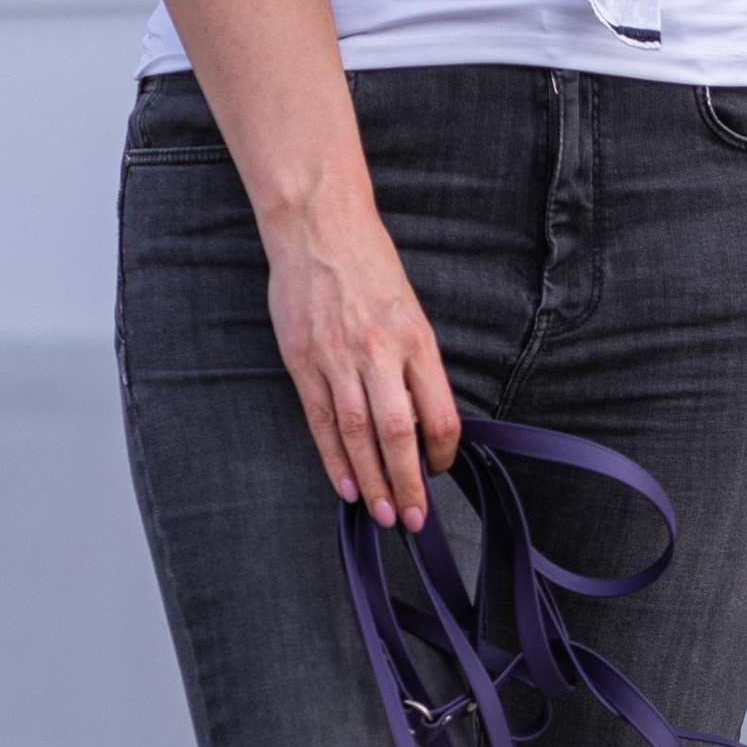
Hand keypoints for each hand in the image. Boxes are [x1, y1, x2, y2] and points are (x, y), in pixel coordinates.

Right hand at [263, 192, 460, 531]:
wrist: (320, 228)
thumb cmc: (370, 268)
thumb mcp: (410, 312)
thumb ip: (417, 365)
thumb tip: (423, 420)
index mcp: (417, 342)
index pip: (439, 413)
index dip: (443, 451)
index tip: (441, 471)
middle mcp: (380, 353)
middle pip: (398, 433)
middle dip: (408, 483)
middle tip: (414, 518)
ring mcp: (338, 358)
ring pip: (358, 434)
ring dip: (371, 480)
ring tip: (383, 513)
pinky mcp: (303, 360)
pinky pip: (321, 419)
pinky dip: (334, 457)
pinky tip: (346, 485)